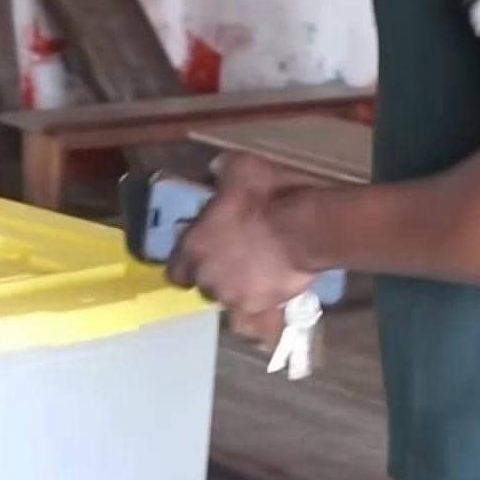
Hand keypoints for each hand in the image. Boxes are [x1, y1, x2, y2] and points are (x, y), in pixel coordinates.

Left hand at [165, 152, 321, 343]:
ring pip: (230, 298)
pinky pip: (256, 310)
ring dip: (238, 287)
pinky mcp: (261, 308)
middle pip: (204, 285)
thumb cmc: (268, 196)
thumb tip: (216, 168)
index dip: (187, 264)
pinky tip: (275, 285)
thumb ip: (222, 171)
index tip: (201, 253)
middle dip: (215, 274)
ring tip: (257, 271)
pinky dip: (262, 299)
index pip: (175, 270)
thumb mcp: (241, 168)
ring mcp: (234, 296)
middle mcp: (207, 277)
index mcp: (194, 246)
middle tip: (234, 257)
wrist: (304, 230)